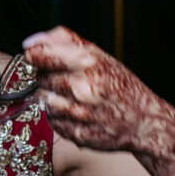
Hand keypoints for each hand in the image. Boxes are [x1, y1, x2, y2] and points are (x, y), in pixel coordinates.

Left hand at [20, 27, 172, 154]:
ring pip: (42, 100)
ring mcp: (79, 113)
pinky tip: (78, 113)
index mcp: (88, 63)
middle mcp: (82, 88)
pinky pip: (51, 121)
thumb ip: (64, 41)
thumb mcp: (99, 55)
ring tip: (73, 97)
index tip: (34, 56)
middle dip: (48, 77)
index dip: (33, 55)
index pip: (40, 55)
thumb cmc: (119, 85)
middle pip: (39, 78)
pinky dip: (60, 117)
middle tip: (68, 80)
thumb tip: (29, 42)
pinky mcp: (77, 134)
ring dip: (52, 98)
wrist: (145, 122)